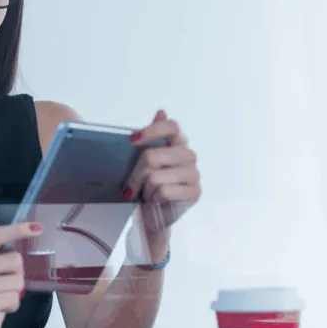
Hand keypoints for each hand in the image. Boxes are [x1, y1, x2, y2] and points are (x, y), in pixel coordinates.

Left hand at [123, 110, 200, 242]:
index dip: (151, 130)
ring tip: (147, 194)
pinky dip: (154, 199)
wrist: (154, 215)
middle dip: (136, 174)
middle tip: (131, 185)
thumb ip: (152, 137)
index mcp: (178, 142)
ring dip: (145, 190)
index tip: (132, 141)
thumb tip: (161, 112)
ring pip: (155, 177)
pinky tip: (157, 201)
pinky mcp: (195, 192)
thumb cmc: (149, 186)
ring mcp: (194, 173)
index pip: (171, 126)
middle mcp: (189, 155)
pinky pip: (165, 191)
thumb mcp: (145, 161)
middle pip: (152, 156)